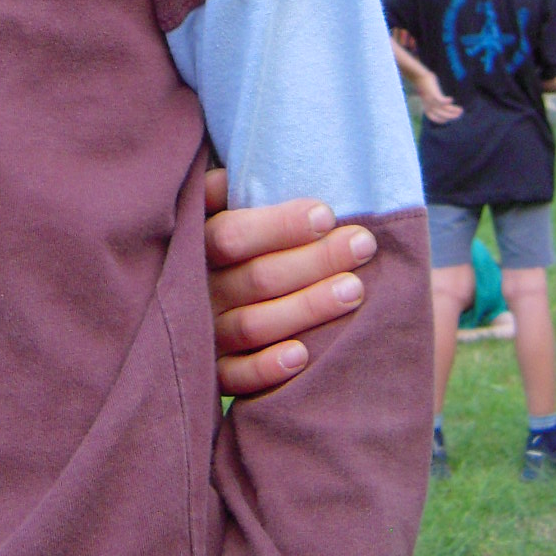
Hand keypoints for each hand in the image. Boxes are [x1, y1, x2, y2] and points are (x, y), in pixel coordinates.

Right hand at [205, 170, 375, 396]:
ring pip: (254, 325)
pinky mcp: (214, 372)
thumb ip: (216, 195)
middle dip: (314, 260)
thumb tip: (229, 178)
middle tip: (362, 245)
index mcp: (195, 247)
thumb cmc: (224, 245)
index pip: (232, 236)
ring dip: (306, 307)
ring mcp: (206, 334)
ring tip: (355, 290)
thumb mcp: (209, 212)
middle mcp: (198, 291)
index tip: (326, 215)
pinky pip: (236, 377)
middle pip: (257, 279)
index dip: (279, 226)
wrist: (194, 298)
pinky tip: (302, 356)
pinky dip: (266, 367)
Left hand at [417, 74, 462, 123]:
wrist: (418, 77)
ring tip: (461, 110)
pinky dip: (446, 101)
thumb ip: (435, 98)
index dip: (444, 120)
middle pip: (442, 115)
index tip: (451, 119)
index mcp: (427, 107)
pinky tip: (452, 99)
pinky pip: (440, 100)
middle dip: (452, 116)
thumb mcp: (429, 94)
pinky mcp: (433, 93)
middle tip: (460, 113)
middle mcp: (429, 105)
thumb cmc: (425, 84)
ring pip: (443, 109)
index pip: (435, 118)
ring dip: (453, 110)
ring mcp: (431, 100)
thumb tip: (440, 100)